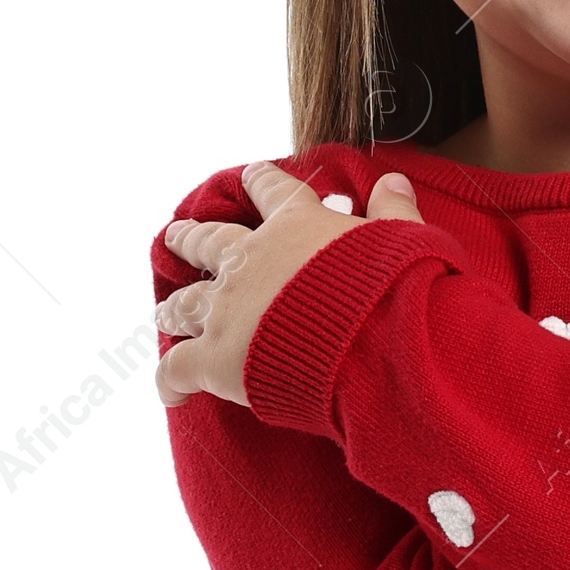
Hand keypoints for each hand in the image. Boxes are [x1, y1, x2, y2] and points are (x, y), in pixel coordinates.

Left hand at [155, 162, 423, 406]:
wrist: (375, 344)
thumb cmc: (395, 289)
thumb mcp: (403, 239)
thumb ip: (393, 211)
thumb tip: (394, 179)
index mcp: (296, 225)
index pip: (272, 191)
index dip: (260, 182)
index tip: (251, 176)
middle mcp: (250, 260)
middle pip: (207, 243)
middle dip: (190, 240)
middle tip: (175, 237)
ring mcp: (227, 309)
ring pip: (185, 304)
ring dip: (174, 307)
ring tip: (165, 311)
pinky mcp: (214, 359)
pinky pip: (177, 370)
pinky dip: (171, 381)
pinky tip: (170, 393)